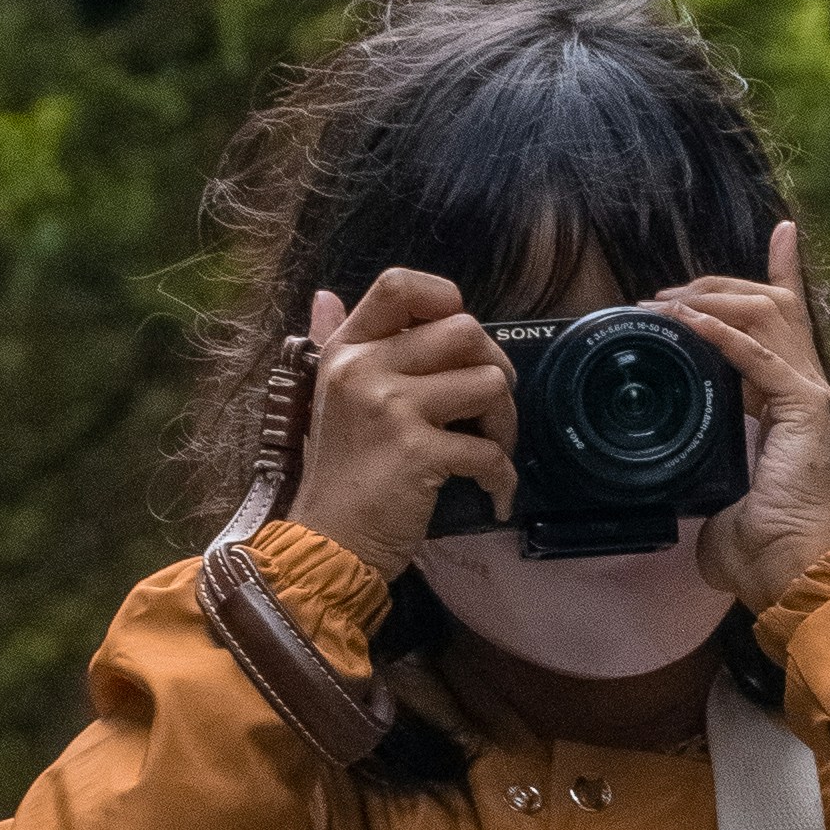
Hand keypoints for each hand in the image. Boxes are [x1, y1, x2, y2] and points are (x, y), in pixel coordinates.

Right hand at [287, 270, 515, 576]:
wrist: (327, 544)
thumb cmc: (338, 474)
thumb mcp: (328, 398)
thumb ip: (330, 342)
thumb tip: (324, 295)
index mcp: (347, 351)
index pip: (399, 285)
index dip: (445, 298)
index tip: (461, 343)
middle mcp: (365, 369)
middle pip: (466, 331)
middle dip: (496, 369)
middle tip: (489, 409)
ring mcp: (390, 408)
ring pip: (490, 383)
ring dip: (505, 424)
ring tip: (489, 450)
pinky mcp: (416, 451)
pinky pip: (489, 450)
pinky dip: (502, 476)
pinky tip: (493, 492)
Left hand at [664, 218, 829, 607]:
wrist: (795, 575)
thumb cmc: (760, 548)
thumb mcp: (720, 491)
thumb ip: (705, 467)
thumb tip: (671, 477)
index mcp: (793, 405)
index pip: (788, 325)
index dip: (784, 275)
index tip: (784, 234)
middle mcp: (808, 391)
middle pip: (771, 306)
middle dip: (715, 289)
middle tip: (665, 296)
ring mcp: (810, 395)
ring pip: (765, 314)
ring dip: (709, 301)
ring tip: (664, 305)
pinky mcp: (803, 406)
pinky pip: (756, 353)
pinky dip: (718, 333)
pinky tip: (685, 323)